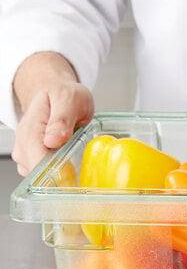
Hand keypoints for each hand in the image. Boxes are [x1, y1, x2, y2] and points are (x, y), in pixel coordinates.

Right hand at [11, 52, 94, 175]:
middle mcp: (24, 145)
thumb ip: (61, 119)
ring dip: (60, 175)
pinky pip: (45, 174)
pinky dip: (59, 172)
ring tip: (75, 160)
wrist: (53, 90)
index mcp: (30, 131)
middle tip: (80, 168)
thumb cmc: (61, 94)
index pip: (37, 162)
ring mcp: (27, 153)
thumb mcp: (68, 99)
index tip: (74, 176)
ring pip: (41, 177)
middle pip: (39, 175)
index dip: (56, 174)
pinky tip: (70, 162)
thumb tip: (53, 140)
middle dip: (61, 177)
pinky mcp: (34, 158)